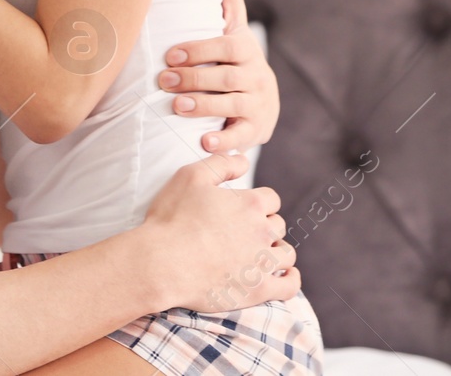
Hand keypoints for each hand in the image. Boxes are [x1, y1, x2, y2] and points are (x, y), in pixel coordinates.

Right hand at [140, 152, 298, 312]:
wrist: (160, 264)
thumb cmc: (172, 219)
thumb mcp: (191, 176)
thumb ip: (222, 163)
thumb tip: (244, 159)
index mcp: (251, 203)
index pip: (270, 199)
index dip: (257, 203)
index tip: (243, 211)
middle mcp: (262, 231)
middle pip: (277, 226)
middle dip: (264, 227)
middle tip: (243, 235)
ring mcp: (262, 263)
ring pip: (285, 253)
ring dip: (276, 252)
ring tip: (260, 256)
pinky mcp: (257, 290)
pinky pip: (288, 286)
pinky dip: (289, 280)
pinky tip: (282, 277)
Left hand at [162, 0, 280, 152]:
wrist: (259, 103)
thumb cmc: (234, 57)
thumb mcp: (232, 24)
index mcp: (246, 50)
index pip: (227, 46)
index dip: (200, 50)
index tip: (171, 54)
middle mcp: (256, 76)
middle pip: (226, 77)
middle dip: (194, 79)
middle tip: (163, 81)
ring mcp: (257, 105)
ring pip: (232, 105)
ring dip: (204, 106)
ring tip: (175, 107)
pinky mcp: (256, 131)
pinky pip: (242, 136)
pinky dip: (224, 140)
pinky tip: (203, 142)